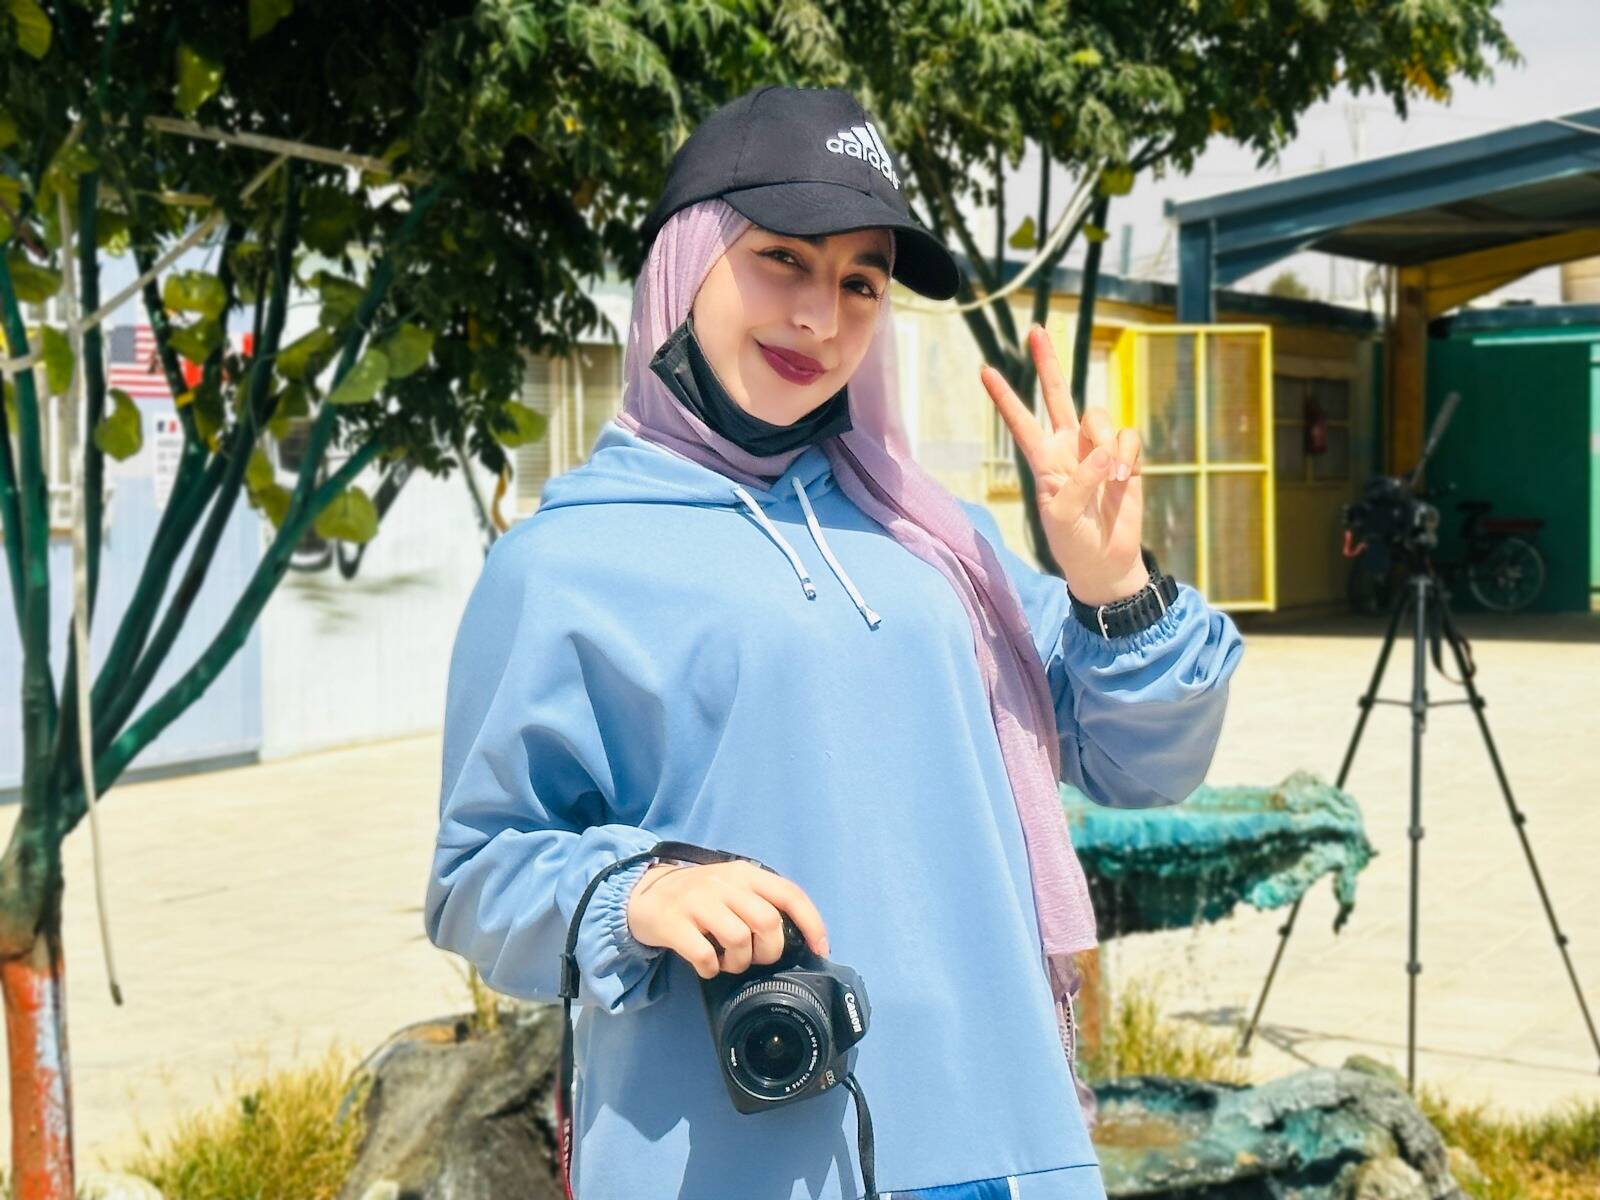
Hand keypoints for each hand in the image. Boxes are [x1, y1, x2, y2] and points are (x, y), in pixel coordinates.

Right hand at [626, 860, 829, 979]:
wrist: (644, 894)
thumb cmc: (700, 897)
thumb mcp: (733, 887)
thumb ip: (760, 902)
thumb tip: (798, 936)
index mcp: (745, 874)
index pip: (789, 894)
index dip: (812, 923)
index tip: (820, 949)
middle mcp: (724, 883)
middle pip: (767, 922)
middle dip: (768, 951)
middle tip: (754, 958)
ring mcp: (697, 901)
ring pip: (739, 939)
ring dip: (738, 962)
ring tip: (727, 961)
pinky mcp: (673, 922)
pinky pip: (704, 955)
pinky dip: (711, 969)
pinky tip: (707, 966)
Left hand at [979, 324, 1148, 606]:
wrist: (1106, 560)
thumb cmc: (1074, 541)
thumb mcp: (1063, 516)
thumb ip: (1079, 481)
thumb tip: (1105, 450)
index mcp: (1043, 460)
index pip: (1020, 422)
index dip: (1004, 397)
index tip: (984, 370)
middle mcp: (1068, 446)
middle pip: (1057, 395)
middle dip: (1047, 362)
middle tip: (1035, 330)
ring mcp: (1098, 448)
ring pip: (1099, 416)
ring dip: (1105, 442)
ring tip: (1111, 478)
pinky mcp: (1127, 456)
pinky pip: (1129, 436)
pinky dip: (1128, 455)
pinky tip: (1124, 479)